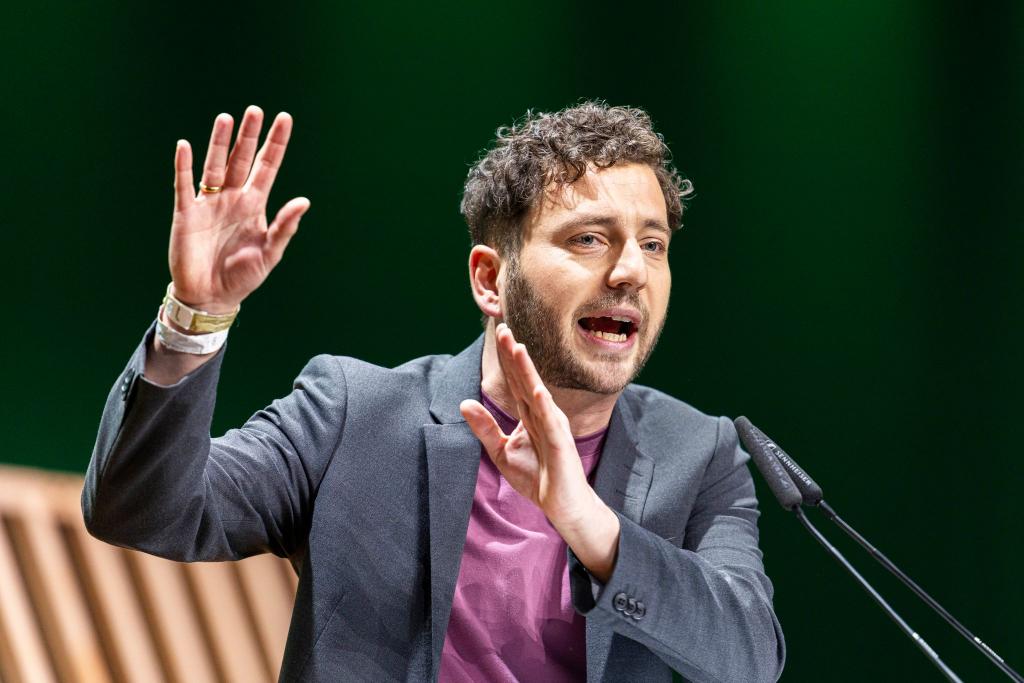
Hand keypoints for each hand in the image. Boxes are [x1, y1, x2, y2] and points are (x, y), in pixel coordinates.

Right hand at [168, 106, 308, 311]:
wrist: (211, 296)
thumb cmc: (243, 276)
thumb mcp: (270, 254)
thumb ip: (284, 227)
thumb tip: (303, 201)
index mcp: (254, 205)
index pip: (267, 167)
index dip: (275, 144)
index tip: (284, 119)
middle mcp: (232, 198)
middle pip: (241, 159)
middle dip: (248, 136)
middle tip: (255, 110)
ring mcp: (209, 203)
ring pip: (215, 166)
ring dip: (219, 143)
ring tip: (226, 118)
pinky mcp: (187, 213)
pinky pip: (184, 185)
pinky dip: (184, 166)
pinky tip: (185, 146)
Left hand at [460, 323, 595, 526]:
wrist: (562, 505)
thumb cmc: (538, 477)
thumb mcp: (501, 451)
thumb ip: (484, 428)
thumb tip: (464, 403)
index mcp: (529, 414)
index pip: (515, 380)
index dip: (506, 358)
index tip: (499, 332)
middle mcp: (543, 414)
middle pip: (525, 379)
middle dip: (514, 354)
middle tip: (503, 328)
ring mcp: (554, 427)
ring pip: (538, 393)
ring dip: (528, 371)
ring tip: (518, 348)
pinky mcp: (561, 445)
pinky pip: (551, 423)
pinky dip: (545, 406)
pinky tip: (538, 390)